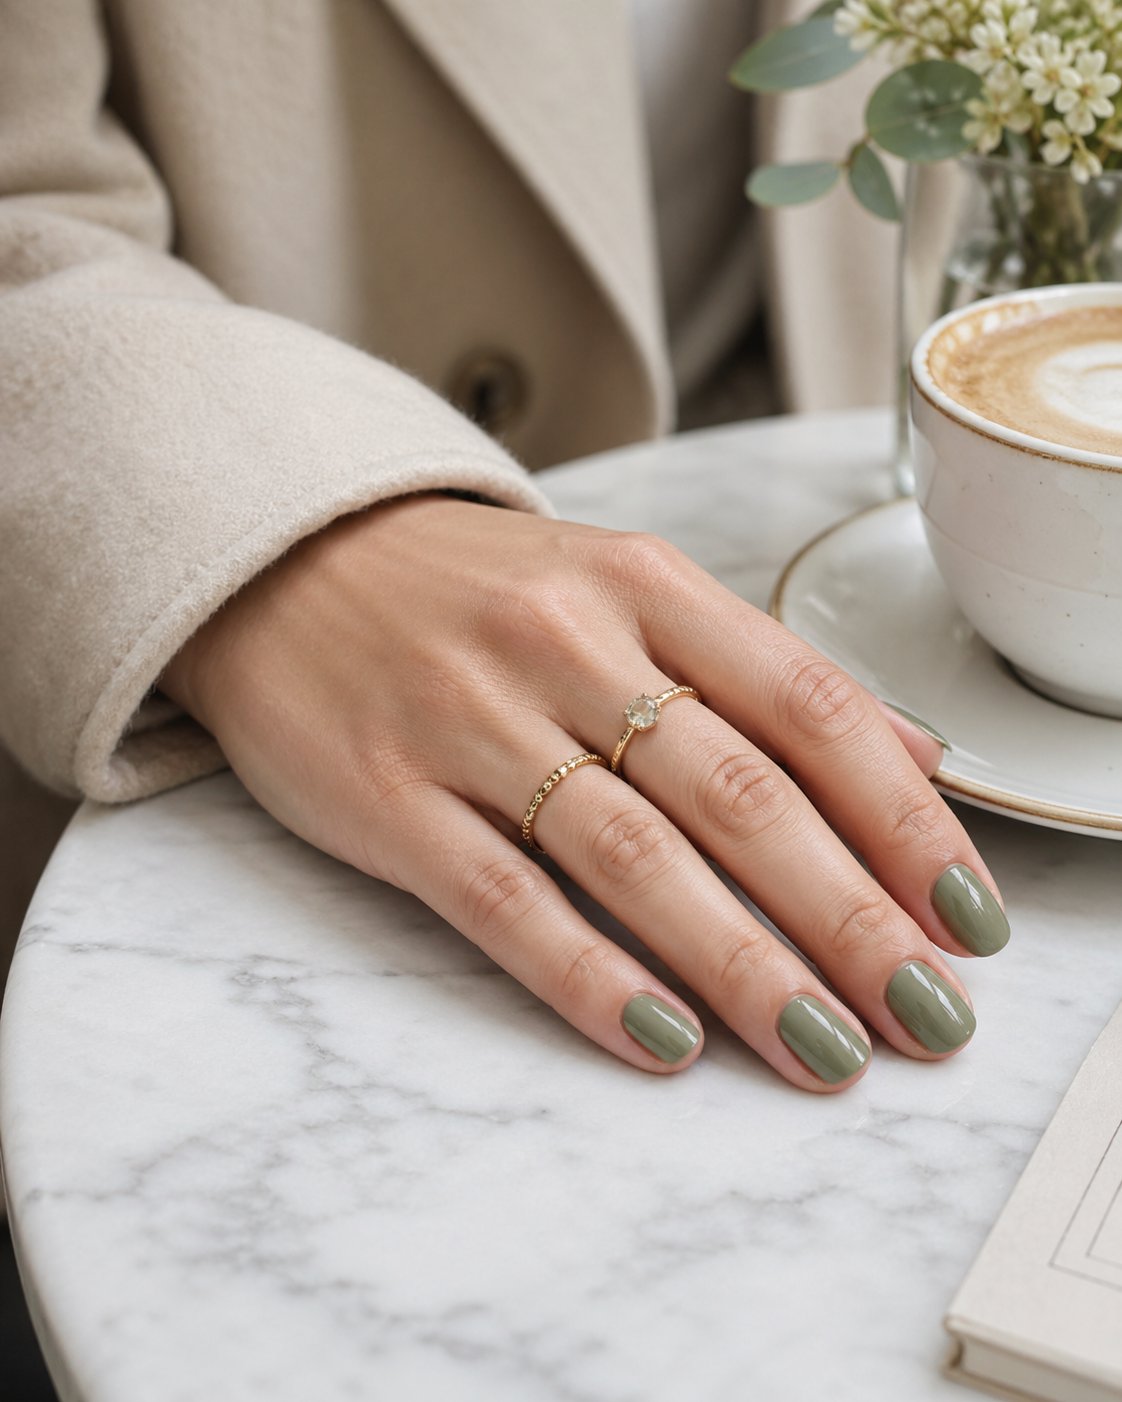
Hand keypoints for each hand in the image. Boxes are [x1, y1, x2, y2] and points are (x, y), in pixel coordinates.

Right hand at [161, 496, 1007, 1089]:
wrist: (292, 562)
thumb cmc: (481, 592)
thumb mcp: (626, 587)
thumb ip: (761, 672)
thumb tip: (913, 759)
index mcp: (643, 583)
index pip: (808, 706)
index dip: (902, 820)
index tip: (966, 915)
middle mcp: (564, 642)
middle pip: (735, 793)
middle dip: (846, 916)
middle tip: (922, 1013)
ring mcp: (468, 719)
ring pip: (630, 856)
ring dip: (740, 964)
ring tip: (822, 1047)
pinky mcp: (386, 795)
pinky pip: (502, 899)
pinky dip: (589, 977)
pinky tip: (664, 1041)